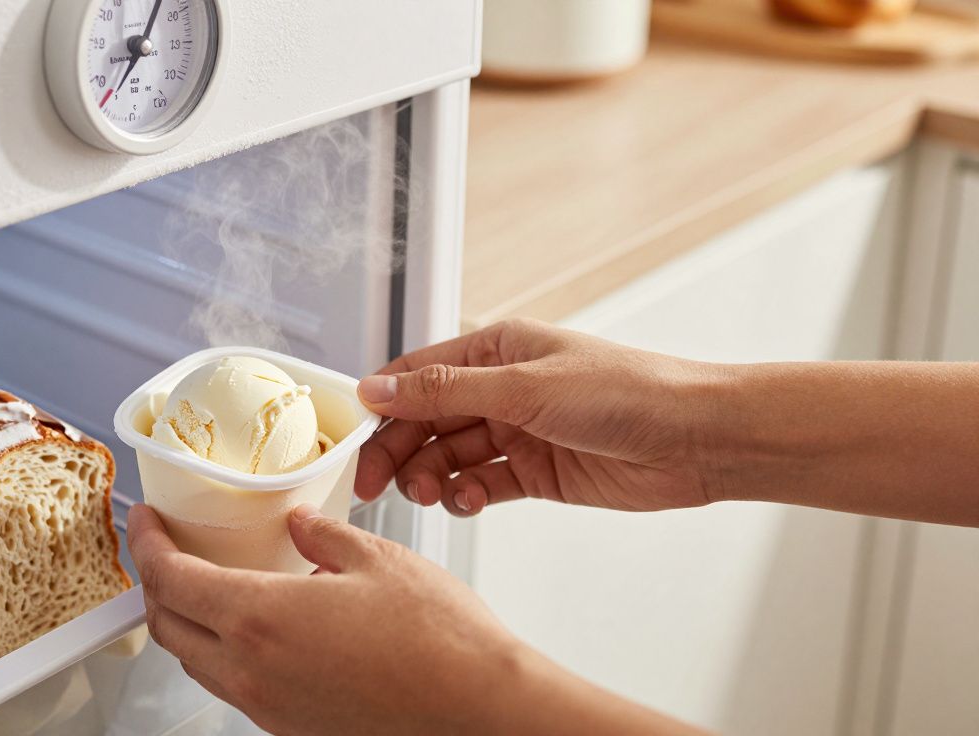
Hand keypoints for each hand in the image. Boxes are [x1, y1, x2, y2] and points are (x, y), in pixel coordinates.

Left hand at [126, 502, 530, 734]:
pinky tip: (260, 627)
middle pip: (169, 628)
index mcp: (261, 618)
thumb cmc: (440, 640)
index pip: (170, 579)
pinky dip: (225, 653)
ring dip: (188, 622)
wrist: (478, 710)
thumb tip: (300, 524)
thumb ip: (323, 537)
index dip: (148, 545)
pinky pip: (236, 687)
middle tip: (168, 549)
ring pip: (198, 662)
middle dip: (157, 584)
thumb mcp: (377, 559)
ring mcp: (269, 707)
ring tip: (208, 585)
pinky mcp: (292, 728)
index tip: (146, 521)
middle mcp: (252, 671)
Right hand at [356, 319, 720, 515]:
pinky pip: (483, 484)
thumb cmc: (625, 392)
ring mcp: (519, 431)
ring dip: (431, 476)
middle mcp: (502, 388)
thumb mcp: (523, 387)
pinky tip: (471, 500)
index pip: (418, 374)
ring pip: (450, 456)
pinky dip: (468, 495)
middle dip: (398, 451)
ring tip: (431, 492)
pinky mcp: (537, 472)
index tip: (354, 439)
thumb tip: (376, 388)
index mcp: (496, 349)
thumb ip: (444, 391)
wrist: (696, 439)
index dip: (382, 405)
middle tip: (375, 485)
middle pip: (427, 420)